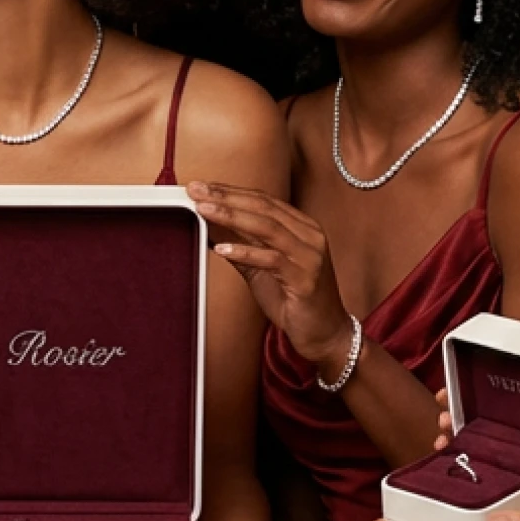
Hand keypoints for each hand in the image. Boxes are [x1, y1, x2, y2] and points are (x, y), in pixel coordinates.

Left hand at [189, 182, 355, 373]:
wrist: (323, 334)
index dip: (230, 191)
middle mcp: (309, 235)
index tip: (202, 186)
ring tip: (204, 210)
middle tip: (196, 190)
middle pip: (263, 208)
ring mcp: (310, 256)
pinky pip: (273, 259)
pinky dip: (245, 252)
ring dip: (232, 217)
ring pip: (268, 227)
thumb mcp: (261, 269)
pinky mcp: (306, 278)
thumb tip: (210, 228)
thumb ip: (241, 248)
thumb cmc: (294, 300)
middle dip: (226, 197)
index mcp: (301, 227)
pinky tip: (221, 249)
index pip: (262, 200)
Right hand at [428, 388, 519, 506]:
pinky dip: (459, 483)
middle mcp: (513, 448)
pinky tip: (447, 483)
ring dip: (449, 448)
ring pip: (468, 456)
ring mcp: (507, 471)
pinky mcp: (507, 496)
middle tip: (443, 418)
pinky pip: (478, 487)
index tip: (450, 391)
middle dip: (450, 419)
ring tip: (442, 444)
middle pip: (472, 428)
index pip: (492, 408)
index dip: (467, 398)